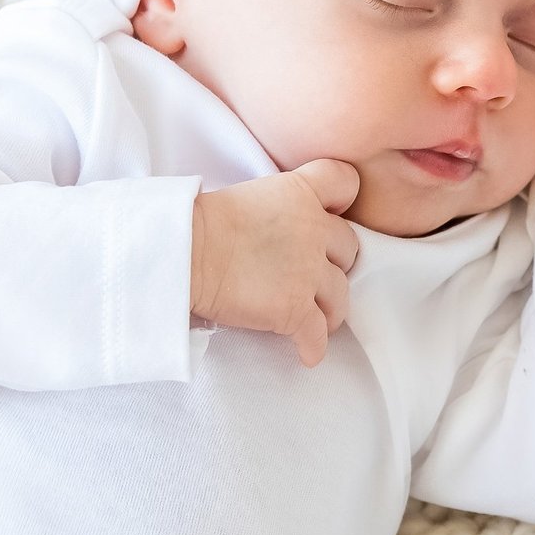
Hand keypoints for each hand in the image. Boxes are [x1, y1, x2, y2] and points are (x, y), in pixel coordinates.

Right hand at [190, 159, 360, 366]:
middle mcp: (314, 230)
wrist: (185, 253)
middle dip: (335, 261)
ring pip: (341, 295)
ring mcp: (309, 272)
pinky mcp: (296, 310)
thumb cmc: (198, 224)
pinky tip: (306, 352)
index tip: (330, 214)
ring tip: (319, 318)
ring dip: (330, 308)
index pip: (344, 182)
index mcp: (300, 192)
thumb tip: (272, 232)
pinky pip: (318, 336)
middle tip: (316, 274)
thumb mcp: (246, 196)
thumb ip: (275, 208)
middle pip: (348, 247)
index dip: (341, 200)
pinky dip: (313, 347)